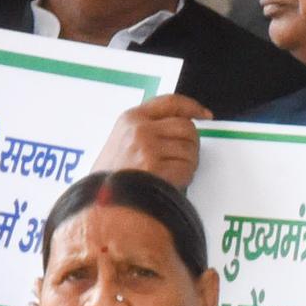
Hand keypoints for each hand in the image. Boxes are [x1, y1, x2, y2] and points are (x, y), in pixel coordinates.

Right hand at [89, 93, 208, 185]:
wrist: (100, 203)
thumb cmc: (109, 178)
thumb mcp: (120, 142)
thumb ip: (145, 131)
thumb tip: (179, 129)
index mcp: (131, 118)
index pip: (170, 102)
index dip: (192, 107)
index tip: (205, 114)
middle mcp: (140, 129)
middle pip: (186, 127)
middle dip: (192, 145)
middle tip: (185, 159)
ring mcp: (147, 147)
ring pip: (189, 149)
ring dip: (188, 164)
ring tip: (172, 174)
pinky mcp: (155, 167)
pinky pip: (186, 169)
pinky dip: (184, 179)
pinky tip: (171, 183)